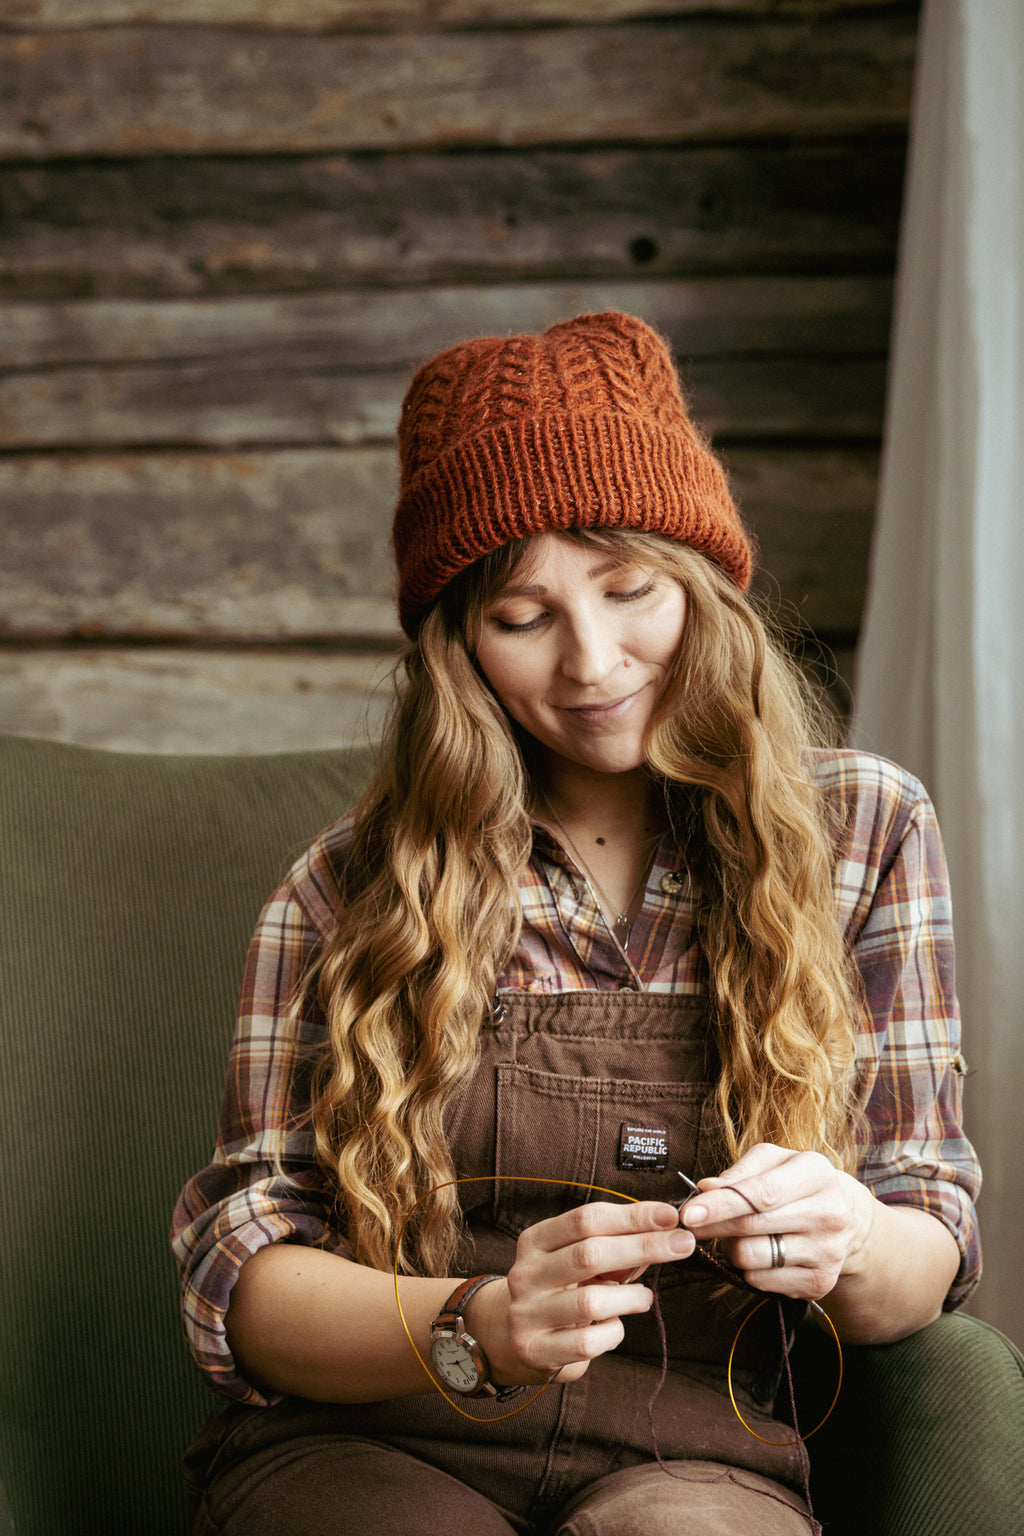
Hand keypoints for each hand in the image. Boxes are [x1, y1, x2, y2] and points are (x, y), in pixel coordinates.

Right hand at [466, 1200, 694, 1386]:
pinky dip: (614, 1332)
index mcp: (535, 1241)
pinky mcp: (536, 1350)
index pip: (586, 1219)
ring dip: (631, 1296)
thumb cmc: (557, 1290)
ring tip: (644, 1296)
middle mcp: (526, 1274)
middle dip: (644, 1246)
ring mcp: (527, 1313)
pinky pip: (588, 1342)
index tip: (670, 1215)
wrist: (508, 1338)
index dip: (631, 1215)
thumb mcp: (572, 1260)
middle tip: (683, 1244)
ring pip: (591, 1301)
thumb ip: (608, 1246)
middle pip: (591, 1253)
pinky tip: (615, 1325)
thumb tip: (663, 1230)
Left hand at [679, 1143, 875, 1301]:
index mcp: (817, 1174)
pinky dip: (749, 1268)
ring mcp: (827, 1252)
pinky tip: (760, 1252)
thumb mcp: (773, 1161)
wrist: (845, 1217)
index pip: (762, 1194)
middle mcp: (829, 1214)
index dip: (721, 1204)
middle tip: (692, 1223)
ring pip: (751, 1257)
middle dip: (712, 1226)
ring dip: (731, 1247)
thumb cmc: (796, 1181)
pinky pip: (761, 1281)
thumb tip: (706, 1189)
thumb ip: (739, 1172)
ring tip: (739, 1234)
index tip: (689, 1213)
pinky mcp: (820, 1282)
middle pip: (751, 1227)